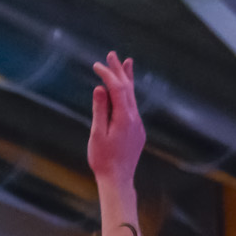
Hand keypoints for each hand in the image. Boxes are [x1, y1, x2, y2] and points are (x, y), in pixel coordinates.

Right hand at [87, 53, 145, 186]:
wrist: (118, 180)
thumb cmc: (103, 159)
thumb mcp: (97, 134)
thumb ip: (100, 110)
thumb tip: (100, 88)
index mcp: (124, 118)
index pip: (117, 88)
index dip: (108, 74)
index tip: (97, 65)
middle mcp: (135, 118)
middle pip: (128, 88)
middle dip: (120, 71)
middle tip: (113, 54)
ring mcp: (138, 125)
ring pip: (133, 97)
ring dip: (127, 80)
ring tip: (127, 63)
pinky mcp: (137, 131)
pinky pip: (133, 107)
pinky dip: (128, 94)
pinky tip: (125, 91)